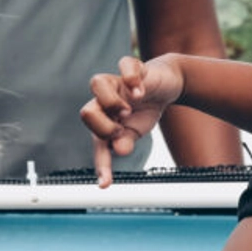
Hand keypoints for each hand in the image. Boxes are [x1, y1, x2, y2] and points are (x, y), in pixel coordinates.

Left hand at [80, 55, 185, 186]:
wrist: (165, 84)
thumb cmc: (145, 108)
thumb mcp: (136, 131)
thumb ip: (125, 141)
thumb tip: (119, 150)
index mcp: (104, 120)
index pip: (98, 143)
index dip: (101, 164)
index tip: (105, 184)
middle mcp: (105, 101)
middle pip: (86, 112)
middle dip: (103, 127)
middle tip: (123, 129)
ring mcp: (117, 83)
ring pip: (97, 83)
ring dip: (111, 102)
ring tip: (128, 110)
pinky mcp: (133, 68)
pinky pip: (125, 66)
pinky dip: (132, 79)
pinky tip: (140, 90)